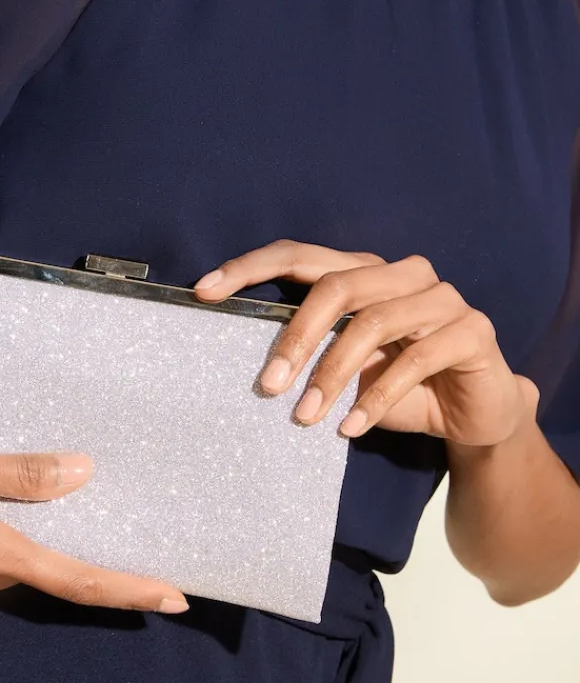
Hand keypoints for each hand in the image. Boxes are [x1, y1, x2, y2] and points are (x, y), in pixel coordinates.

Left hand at [194, 239, 537, 446]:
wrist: (477, 417)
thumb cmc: (401, 388)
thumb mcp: (348, 370)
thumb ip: (312, 353)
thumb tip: (253, 366)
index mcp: (364, 270)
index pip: (299, 255)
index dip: (250, 267)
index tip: (204, 291)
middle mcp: (402, 273)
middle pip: (335, 286)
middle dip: (295, 337)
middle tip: (266, 386)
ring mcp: (441, 297)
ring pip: (372, 323)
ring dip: (332, 376)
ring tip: (304, 417)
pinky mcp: (472, 330)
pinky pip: (416, 358)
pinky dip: (376, 397)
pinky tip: (350, 427)